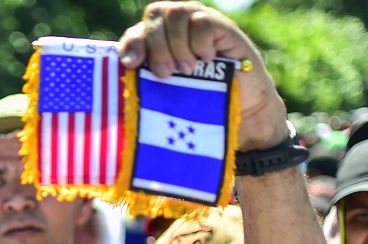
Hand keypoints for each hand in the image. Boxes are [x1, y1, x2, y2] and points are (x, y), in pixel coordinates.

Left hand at [119, 2, 287, 150]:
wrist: (241, 106)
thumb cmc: (201, 99)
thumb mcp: (170, 91)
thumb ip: (147, 78)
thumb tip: (126, 69)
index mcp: (159, 38)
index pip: (138, 31)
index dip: (132, 44)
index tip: (132, 65)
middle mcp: (178, 24)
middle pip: (155, 13)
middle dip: (156, 46)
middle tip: (165, 73)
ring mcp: (200, 20)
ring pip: (176, 14)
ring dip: (177, 45)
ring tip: (188, 69)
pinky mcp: (222, 26)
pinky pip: (201, 22)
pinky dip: (199, 43)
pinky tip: (207, 59)